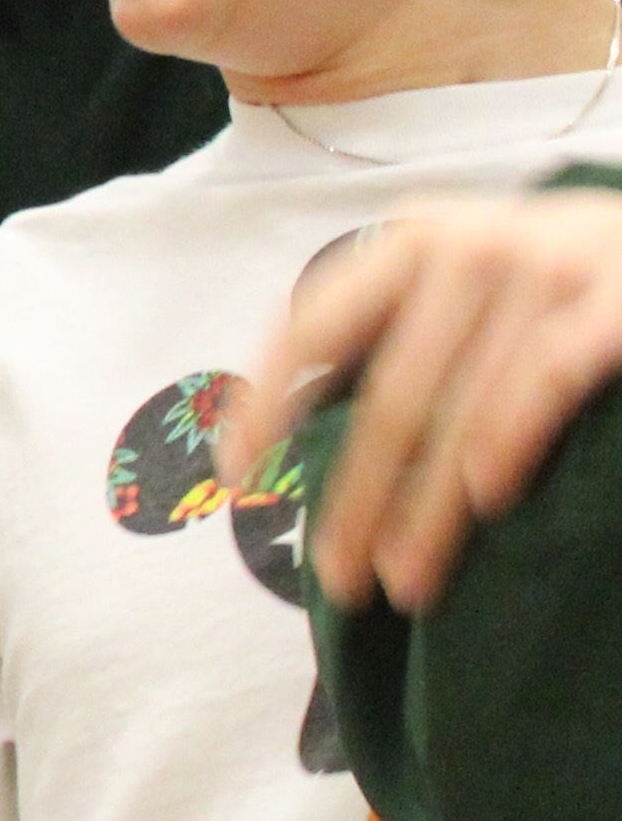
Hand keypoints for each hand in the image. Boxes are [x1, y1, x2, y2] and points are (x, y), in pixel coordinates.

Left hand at [225, 187, 621, 615]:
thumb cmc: (564, 273)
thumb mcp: (471, 272)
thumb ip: (402, 328)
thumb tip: (303, 425)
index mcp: (415, 241)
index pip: (313, 325)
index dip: (268, 401)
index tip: (237, 473)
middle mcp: (470, 247)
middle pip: (391, 395)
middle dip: (358, 496)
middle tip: (339, 577)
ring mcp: (548, 267)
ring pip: (463, 411)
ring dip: (428, 507)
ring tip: (406, 579)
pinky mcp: (617, 301)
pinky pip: (543, 379)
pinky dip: (506, 438)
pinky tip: (481, 499)